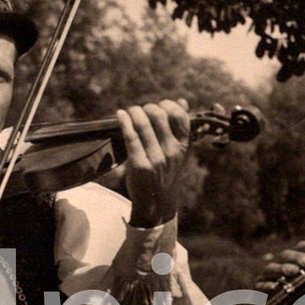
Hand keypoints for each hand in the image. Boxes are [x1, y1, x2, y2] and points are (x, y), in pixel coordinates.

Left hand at [117, 98, 191, 227]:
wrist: (156, 203)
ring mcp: (156, 160)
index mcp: (184, 147)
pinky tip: (120, 115)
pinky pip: (131, 137)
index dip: (168, 105)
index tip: (159, 105)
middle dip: (148, 108)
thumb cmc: (166, 173)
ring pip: (143, 124)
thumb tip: (182, 101)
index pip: (180, 116)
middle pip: (159, 116)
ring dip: (134, 112)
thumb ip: (180, 129)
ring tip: (130, 111)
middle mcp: (172, 153)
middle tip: (140, 110)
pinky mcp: (139, 165)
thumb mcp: (178, 153)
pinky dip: (124, 121)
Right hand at [255, 240, 304, 294]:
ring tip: (295, 271)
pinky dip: (267, 286)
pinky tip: (275, 287)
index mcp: (294, 264)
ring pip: (271, 268)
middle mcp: (279, 268)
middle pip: (286, 256)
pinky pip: (260, 286)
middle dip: (299, 257)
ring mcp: (266, 279)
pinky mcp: (257, 292)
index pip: (301, 249)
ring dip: (283, 268)